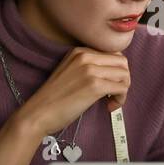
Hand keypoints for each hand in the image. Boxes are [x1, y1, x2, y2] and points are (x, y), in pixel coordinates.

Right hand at [11, 48, 129, 135]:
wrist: (38, 113)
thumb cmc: (54, 98)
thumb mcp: (70, 72)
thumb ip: (89, 67)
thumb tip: (114, 74)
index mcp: (80, 51)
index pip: (113, 54)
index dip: (116, 71)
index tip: (109, 85)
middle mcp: (86, 56)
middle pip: (122, 63)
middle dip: (123, 80)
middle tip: (113, 94)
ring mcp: (90, 70)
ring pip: (125, 75)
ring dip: (122, 91)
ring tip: (110, 101)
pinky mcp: (94, 86)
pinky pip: (122, 88)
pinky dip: (120, 99)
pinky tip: (108, 107)